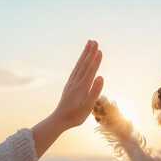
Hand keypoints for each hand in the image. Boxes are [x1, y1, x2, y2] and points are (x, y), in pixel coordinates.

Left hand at [32, 40, 103, 158]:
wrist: (60, 119)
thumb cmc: (76, 115)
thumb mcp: (88, 106)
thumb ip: (95, 91)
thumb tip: (101, 77)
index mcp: (82, 87)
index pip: (90, 70)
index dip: (96, 60)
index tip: (100, 50)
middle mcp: (76, 82)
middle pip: (84, 64)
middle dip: (90, 52)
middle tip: (95, 41)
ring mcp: (72, 83)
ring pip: (79, 65)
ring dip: (84, 54)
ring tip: (89, 45)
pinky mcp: (69, 85)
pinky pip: (75, 70)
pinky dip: (79, 62)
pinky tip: (81, 60)